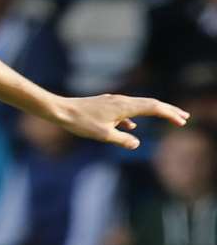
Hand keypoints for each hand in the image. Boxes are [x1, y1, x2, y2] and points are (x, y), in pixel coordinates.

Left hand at [49, 94, 189, 149]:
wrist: (60, 110)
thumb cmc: (80, 122)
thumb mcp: (103, 135)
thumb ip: (122, 140)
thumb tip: (136, 142)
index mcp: (124, 107)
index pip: (153, 108)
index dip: (169, 114)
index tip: (181, 122)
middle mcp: (121, 101)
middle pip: (151, 104)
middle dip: (168, 111)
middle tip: (184, 117)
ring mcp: (113, 102)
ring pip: (139, 106)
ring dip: (154, 112)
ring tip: (165, 118)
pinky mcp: (105, 106)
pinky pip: (125, 111)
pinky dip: (134, 117)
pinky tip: (131, 127)